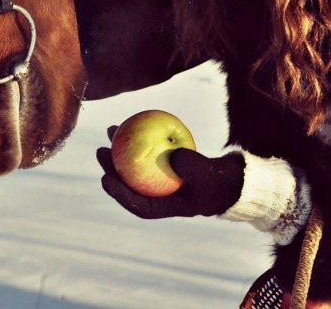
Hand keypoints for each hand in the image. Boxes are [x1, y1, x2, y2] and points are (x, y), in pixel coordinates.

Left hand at [96, 128, 243, 218]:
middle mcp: (159, 196)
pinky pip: (147, 154)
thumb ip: (192, 167)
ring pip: (135, 167)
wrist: (229, 179)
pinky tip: (133, 123)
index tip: (105, 178)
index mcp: (166, 207)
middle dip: (112, 169)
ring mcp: (160, 181)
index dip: (119, 194)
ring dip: (121, 151)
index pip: (138, 205)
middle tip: (101, 151)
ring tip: (111, 132)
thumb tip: (173, 156)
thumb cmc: (217, 181)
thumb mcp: (207, 176)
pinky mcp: (163, 167)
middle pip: (130, 184)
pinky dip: (140, 141)